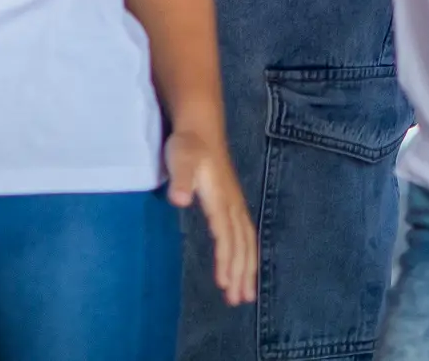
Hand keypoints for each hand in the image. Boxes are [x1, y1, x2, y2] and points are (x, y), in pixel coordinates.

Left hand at [167, 125, 257, 306]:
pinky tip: (247, 267)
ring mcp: (236, 205)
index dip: (225, 260)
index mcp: (221, 198)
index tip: (223, 284)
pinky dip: (249, 255)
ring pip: (247, 242)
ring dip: (247, 269)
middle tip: (238, 300)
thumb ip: (181, 179)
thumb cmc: (188, 146)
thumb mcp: (181, 159)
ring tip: (246, 294)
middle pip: (241, 245)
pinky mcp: (234, 204)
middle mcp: (232, 205)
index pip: (225, 236)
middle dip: (241, 273)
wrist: (202, 128)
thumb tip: (180, 199)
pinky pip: (247, 235)